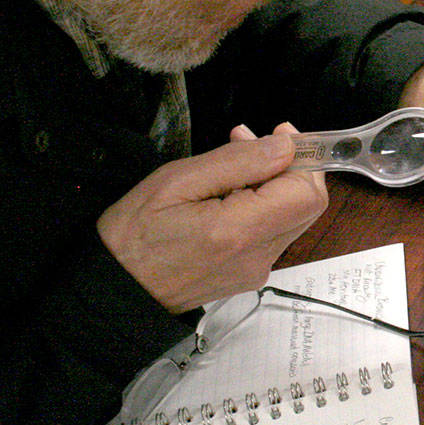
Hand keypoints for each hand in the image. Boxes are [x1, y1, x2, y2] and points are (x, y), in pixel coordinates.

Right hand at [97, 124, 327, 312]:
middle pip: (307, 206)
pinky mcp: (250, 275)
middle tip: (253, 142)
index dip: (303, 158)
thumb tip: (284, 147)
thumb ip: (237, 163)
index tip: (280, 134)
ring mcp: (256, 270)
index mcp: (238, 231)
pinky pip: (274, 234)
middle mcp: (256, 257)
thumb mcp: (176, 182)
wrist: (116, 290)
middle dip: (290, 167)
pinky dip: (264, 207)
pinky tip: (232, 192)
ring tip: (235, 162)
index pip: (306, 193)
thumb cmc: (133, 236)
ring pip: (293, 218)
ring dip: (276, 185)